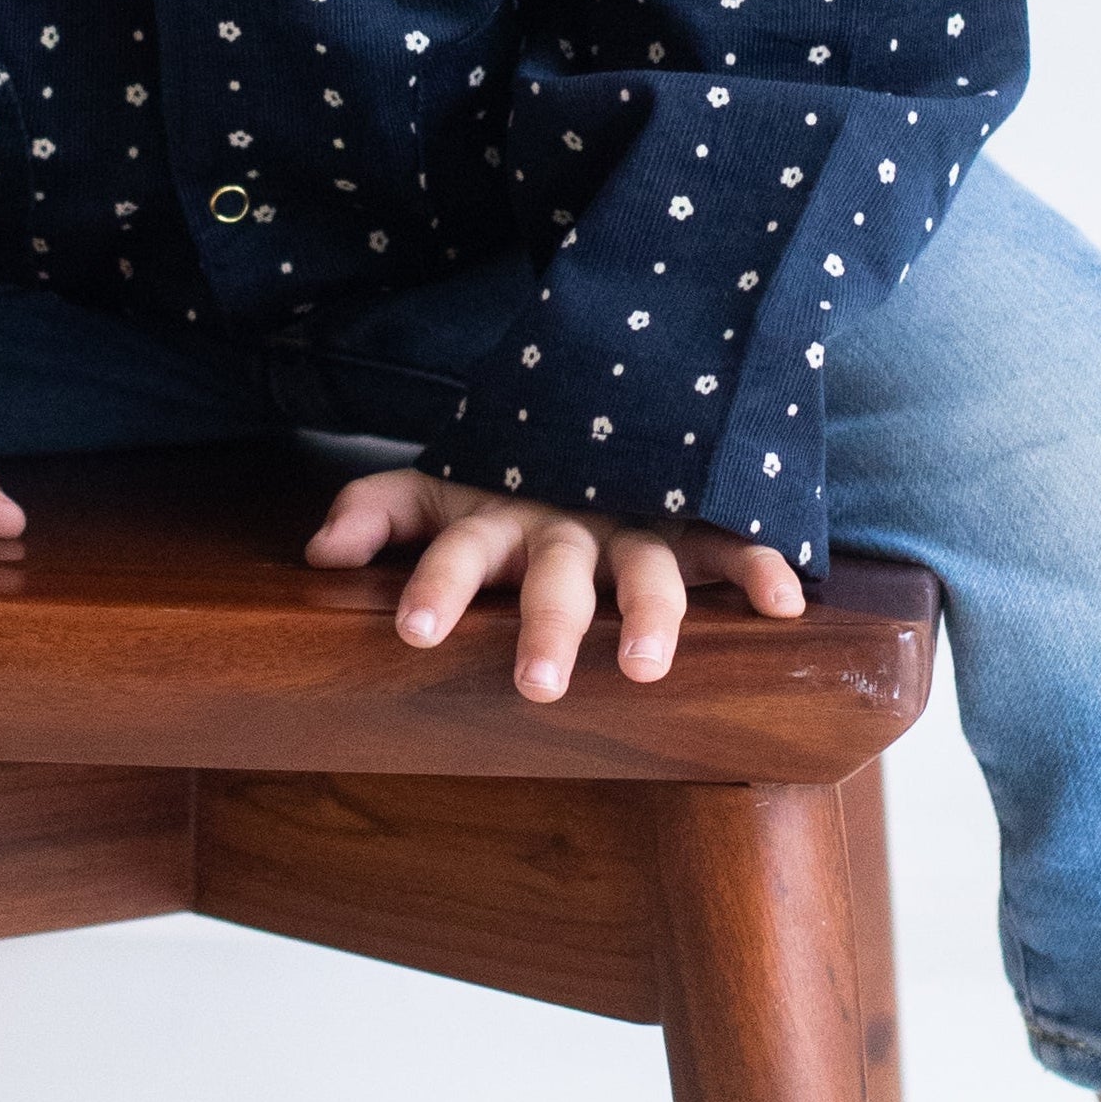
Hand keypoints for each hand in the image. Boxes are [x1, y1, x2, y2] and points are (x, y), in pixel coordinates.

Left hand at [302, 469, 802, 698]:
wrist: (589, 416)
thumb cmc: (499, 486)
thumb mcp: (434, 492)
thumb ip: (374, 512)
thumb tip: (316, 553)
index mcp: (496, 518)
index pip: (457, 552)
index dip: (437, 587)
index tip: (413, 633)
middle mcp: (564, 525)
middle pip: (554, 576)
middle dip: (546, 627)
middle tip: (535, 685)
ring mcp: (630, 526)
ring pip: (645, 569)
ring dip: (649, 612)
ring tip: (645, 667)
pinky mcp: (687, 527)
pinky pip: (727, 544)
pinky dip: (757, 566)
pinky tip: (784, 603)